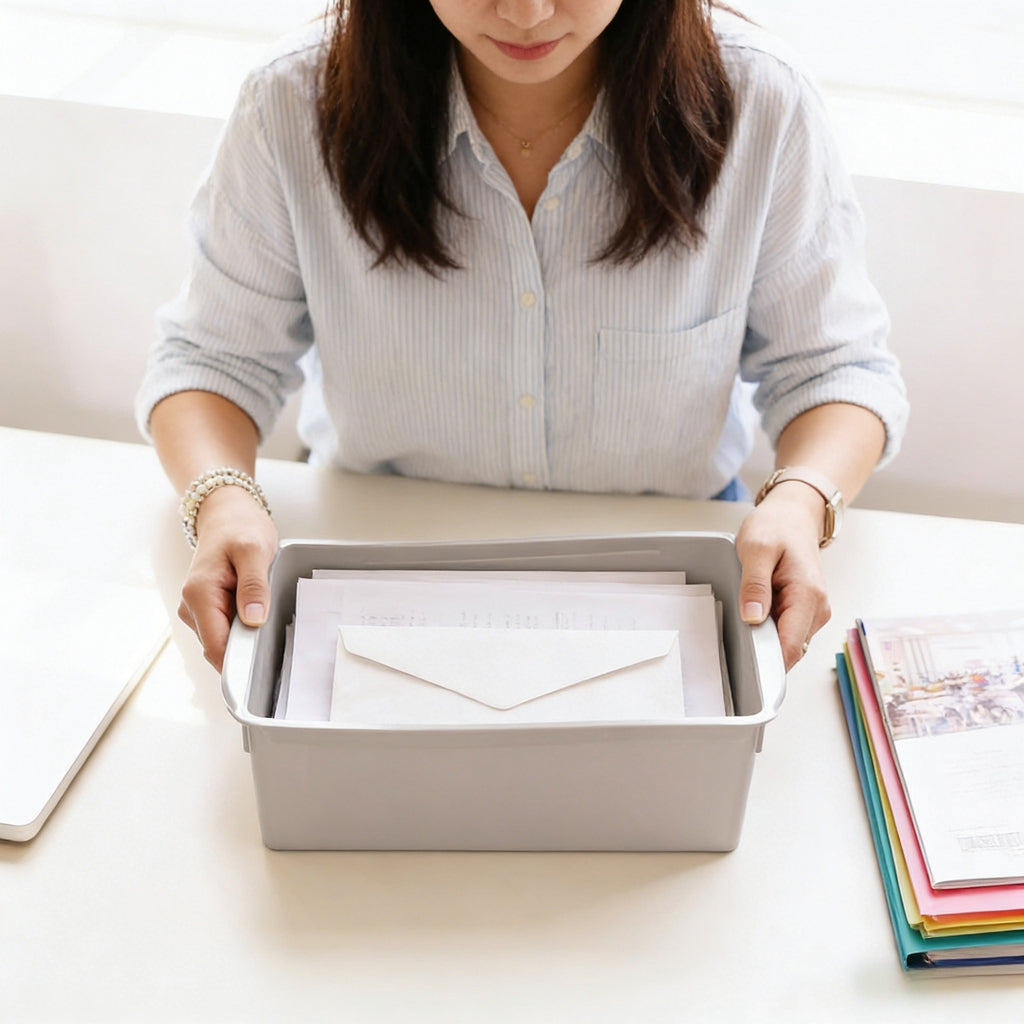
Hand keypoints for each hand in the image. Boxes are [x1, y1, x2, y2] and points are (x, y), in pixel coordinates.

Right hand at [177, 485, 278, 671]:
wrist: (226, 513)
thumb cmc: (238, 527)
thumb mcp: (254, 551)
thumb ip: (254, 586)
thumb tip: (253, 620)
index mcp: (198, 594)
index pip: (215, 647)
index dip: (239, 662)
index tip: (263, 665)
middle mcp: (191, 606)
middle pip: (219, 648)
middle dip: (246, 648)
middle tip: (273, 630)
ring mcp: (196, 609)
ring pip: (223, 641)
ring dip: (245, 636)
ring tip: (262, 609)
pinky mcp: (206, 609)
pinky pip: (225, 630)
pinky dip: (243, 627)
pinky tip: (255, 610)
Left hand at [734, 484, 831, 670]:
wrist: (793, 516)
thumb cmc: (777, 527)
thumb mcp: (756, 549)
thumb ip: (754, 585)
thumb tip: (752, 618)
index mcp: (808, 596)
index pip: (790, 647)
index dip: (767, 663)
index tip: (745, 670)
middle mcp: (817, 609)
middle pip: (788, 651)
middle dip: (762, 651)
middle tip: (735, 635)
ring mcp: (812, 613)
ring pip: (785, 644)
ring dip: (764, 639)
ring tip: (746, 613)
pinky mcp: (804, 612)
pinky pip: (784, 633)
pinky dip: (767, 629)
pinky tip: (755, 612)